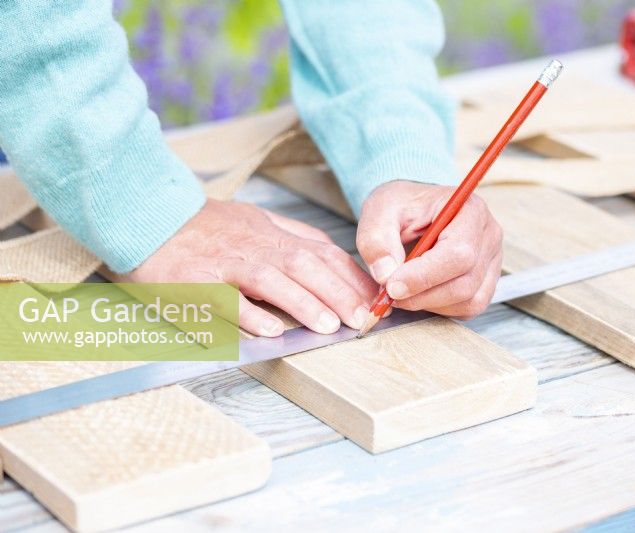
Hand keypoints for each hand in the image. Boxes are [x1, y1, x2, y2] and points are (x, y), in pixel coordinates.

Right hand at [125, 199, 376, 336]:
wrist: (148, 216)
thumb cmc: (205, 226)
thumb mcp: (254, 220)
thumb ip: (291, 235)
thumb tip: (330, 251)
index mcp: (270, 234)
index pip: (320, 253)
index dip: (350, 276)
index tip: (374, 298)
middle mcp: (253, 246)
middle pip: (303, 265)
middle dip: (338, 292)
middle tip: (363, 318)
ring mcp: (224, 262)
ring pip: (270, 279)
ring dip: (303, 302)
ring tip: (330, 325)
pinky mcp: (195, 281)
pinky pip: (224, 299)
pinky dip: (249, 315)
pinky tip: (271, 331)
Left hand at [357, 181, 502, 318]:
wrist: (412, 210)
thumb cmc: (402, 206)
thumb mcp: (380, 210)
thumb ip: (376, 240)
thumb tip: (386, 276)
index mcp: (470, 211)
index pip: (458, 254)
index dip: (424, 276)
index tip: (392, 286)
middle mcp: (488, 237)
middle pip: (465, 283)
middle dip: (422, 295)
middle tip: (389, 294)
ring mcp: (491, 262)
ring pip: (468, 301)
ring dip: (429, 304)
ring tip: (402, 291)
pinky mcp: (485, 282)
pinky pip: (467, 308)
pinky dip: (439, 308)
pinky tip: (419, 293)